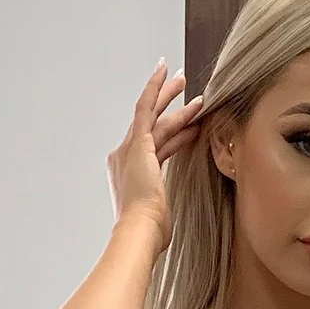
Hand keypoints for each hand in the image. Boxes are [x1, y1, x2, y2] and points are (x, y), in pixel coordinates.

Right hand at [107, 57, 203, 251]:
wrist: (139, 231)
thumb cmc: (149, 232)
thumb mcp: (159, 214)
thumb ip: (162, 203)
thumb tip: (166, 210)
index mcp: (130, 176)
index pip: (155, 148)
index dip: (170, 133)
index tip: (182, 123)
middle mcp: (124, 159)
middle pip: (149, 125)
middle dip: (165, 103)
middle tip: (179, 84)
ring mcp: (129, 150)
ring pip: (152, 115)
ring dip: (170, 97)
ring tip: (185, 81)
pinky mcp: (137, 143)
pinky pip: (145, 108)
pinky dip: (155, 89)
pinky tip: (167, 75)